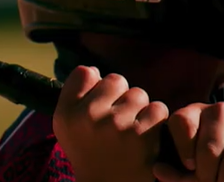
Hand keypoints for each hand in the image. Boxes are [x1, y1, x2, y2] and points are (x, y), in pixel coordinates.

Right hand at [53, 66, 169, 181]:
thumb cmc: (89, 151)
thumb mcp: (66, 125)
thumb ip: (73, 94)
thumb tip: (95, 70)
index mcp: (66, 113)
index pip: (85, 73)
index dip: (97, 86)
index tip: (98, 103)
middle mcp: (88, 116)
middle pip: (116, 80)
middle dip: (120, 96)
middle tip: (117, 119)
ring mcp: (116, 124)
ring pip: (139, 94)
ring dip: (139, 108)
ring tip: (131, 128)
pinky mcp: (142, 135)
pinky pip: (157, 109)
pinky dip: (155, 120)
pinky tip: (146, 134)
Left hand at [154, 102, 223, 181]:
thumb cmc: (213, 163)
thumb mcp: (191, 165)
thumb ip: (174, 171)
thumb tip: (158, 170)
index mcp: (193, 113)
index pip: (183, 123)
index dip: (184, 149)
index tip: (189, 166)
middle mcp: (218, 110)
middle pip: (209, 148)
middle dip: (207, 175)